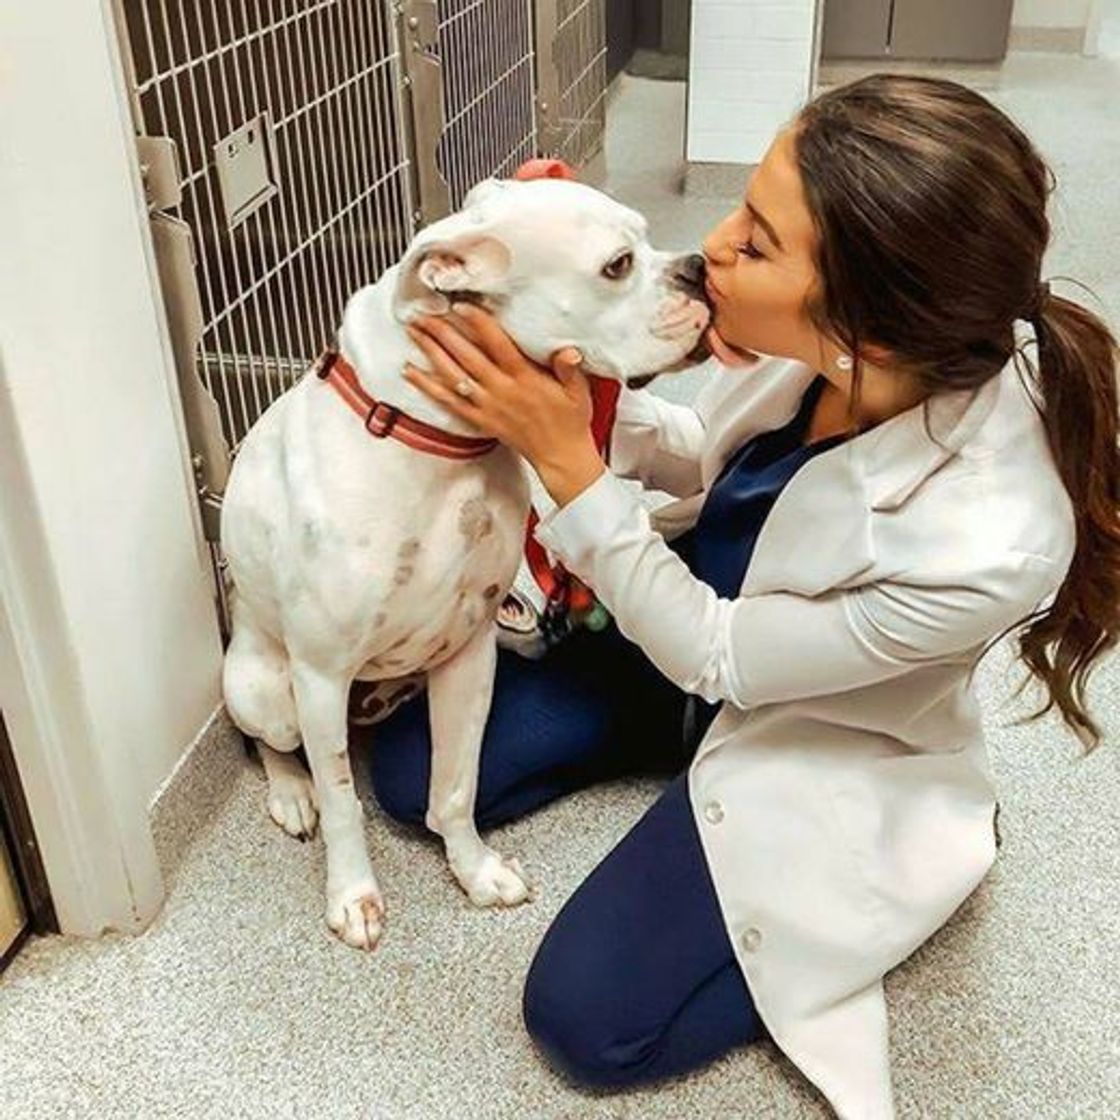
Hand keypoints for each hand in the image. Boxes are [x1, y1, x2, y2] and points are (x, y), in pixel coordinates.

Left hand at [403, 303, 605, 504]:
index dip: (478, 323)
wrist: (560, 457)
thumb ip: (570, 368)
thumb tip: (568, 351)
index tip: (461, 305)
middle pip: (466, 356)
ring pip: (452, 375)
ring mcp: (487, 406)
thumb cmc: (571, 422)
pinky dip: (428, 386)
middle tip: (424, 313)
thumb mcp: (579, 391)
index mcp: (525, 379)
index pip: (497, 344)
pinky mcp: (480, 420)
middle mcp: (502, 391)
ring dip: (430, 352)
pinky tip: (411, 372)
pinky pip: (448, 402)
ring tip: (414, 332)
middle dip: (443, 332)